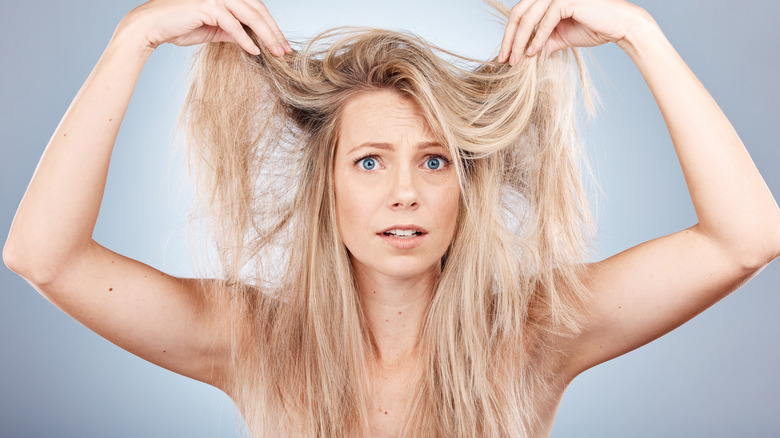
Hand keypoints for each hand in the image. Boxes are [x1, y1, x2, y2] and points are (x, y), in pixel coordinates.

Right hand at [120, 0, 291, 55]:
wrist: (152, 26)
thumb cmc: (180, 26)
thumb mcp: (214, 30)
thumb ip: (233, 31)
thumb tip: (253, 40)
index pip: (256, 9)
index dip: (272, 26)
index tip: (282, 45)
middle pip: (258, 11)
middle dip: (274, 32)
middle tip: (285, 51)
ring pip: (250, 16)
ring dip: (266, 36)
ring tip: (276, 53)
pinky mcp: (208, 6)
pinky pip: (233, 25)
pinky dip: (246, 39)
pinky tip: (255, 51)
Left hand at [497, 0, 651, 64]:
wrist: (621, 26)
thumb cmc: (593, 28)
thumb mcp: (560, 37)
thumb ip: (541, 41)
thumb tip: (523, 55)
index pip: (519, 13)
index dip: (509, 34)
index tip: (504, 55)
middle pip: (519, 13)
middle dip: (510, 38)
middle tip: (505, 59)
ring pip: (529, 17)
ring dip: (520, 41)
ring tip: (516, 60)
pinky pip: (545, 20)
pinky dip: (537, 37)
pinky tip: (533, 52)